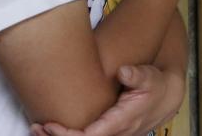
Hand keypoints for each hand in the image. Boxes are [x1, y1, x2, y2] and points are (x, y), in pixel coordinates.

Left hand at [30, 64, 183, 135]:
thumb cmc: (155, 85)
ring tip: (37, 128)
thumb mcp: (149, 77)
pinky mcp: (110, 134)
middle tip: (36, 127)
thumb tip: (124, 71)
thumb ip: (137, 74)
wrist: (166, 96)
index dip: (67, 135)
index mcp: (122, 122)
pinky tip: (53, 129)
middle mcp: (116, 134)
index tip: (49, 124)